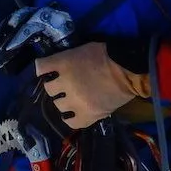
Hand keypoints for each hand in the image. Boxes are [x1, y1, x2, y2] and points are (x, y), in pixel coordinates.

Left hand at [34, 42, 149, 128]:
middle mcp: (67, 84)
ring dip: (64, 101)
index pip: (41, 68)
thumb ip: (65, 59)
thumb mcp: (81, 49)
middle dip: (56, 86)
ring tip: (74, 98)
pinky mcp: (88, 115)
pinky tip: (76, 111)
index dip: (45, 70)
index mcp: (65, 64)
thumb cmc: (107, 55)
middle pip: (48, 89)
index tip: (50, 71)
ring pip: (58, 105)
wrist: (130, 70)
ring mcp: (76, 101)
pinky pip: (70, 122)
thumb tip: (54, 68)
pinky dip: (72, 117)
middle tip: (66, 84)